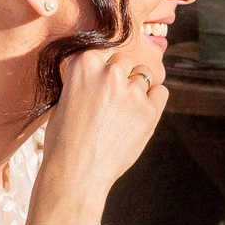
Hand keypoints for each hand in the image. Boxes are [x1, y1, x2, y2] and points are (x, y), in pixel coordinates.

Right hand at [45, 35, 167, 198]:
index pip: (105, 51)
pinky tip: (138, 116)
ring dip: (137, 88)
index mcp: (85, 63)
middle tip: (111, 102)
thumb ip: (84, 80)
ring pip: (144, 75)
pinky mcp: (149, 110)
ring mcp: (132, 91)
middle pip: (125, 60)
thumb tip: (100, 71)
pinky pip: (160, 92)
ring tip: (122, 113)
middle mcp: (111, 71)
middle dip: (121, 76)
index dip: (104, 68)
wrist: (75, 173)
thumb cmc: (63, 141)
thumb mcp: (64, 99)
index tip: (101, 83)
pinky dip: (153, 101)